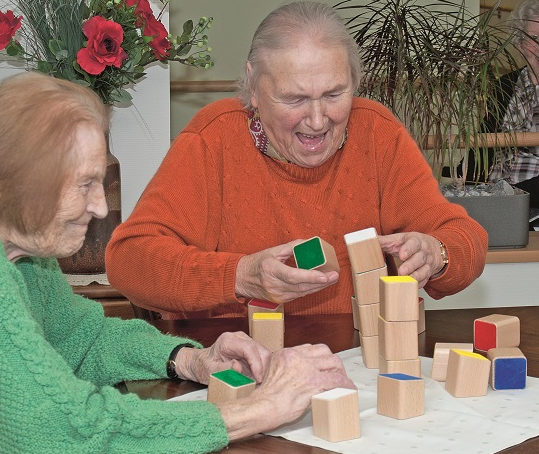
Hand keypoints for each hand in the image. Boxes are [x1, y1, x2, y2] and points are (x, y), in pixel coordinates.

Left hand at [176, 332, 270, 383]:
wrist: (201, 362)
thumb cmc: (203, 366)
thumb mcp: (210, 370)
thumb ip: (223, 369)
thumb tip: (238, 367)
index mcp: (228, 340)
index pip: (249, 348)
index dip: (256, 364)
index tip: (258, 379)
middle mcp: (239, 338)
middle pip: (260, 350)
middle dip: (263, 368)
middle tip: (261, 384)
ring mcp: (246, 342)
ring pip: (264, 354)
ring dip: (264, 369)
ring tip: (259, 383)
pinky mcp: (250, 349)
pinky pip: (261, 358)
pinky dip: (262, 369)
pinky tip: (257, 380)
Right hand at [217, 343, 355, 440]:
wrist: (263, 407)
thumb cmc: (266, 397)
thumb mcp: (272, 372)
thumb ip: (286, 368)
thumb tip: (299, 374)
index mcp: (286, 353)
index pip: (310, 348)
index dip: (320, 357)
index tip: (323, 364)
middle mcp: (297, 356)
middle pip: (324, 351)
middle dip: (332, 361)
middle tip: (336, 371)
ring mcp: (306, 368)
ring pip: (332, 362)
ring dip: (340, 371)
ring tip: (343, 380)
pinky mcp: (314, 382)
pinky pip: (336, 380)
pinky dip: (345, 384)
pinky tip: (348, 389)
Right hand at [234, 240, 338, 302]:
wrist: (241, 280)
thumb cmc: (257, 262)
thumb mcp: (272, 251)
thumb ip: (292, 247)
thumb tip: (310, 244)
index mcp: (270, 269)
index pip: (293, 275)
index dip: (310, 276)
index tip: (325, 276)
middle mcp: (273, 284)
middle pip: (301, 286)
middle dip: (320, 282)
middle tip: (335, 275)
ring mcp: (276, 295)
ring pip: (302, 292)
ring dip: (318, 287)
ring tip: (331, 279)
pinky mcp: (280, 300)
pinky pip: (298, 295)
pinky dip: (309, 289)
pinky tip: (319, 284)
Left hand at [378, 232, 444, 286]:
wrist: (432, 249)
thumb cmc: (410, 244)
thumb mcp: (399, 239)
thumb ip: (384, 241)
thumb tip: (369, 240)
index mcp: (415, 241)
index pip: (413, 244)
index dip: (408, 249)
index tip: (402, 255)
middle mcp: (423, 252)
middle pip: (419, 258)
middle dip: (410, 265)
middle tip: (401, 272)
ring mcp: (427, 264)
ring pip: (424, 270)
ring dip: (415, 276)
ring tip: (405, 280)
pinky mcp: (428, 274)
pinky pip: (425, 280)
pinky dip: (418, 284)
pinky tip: (411, 287)